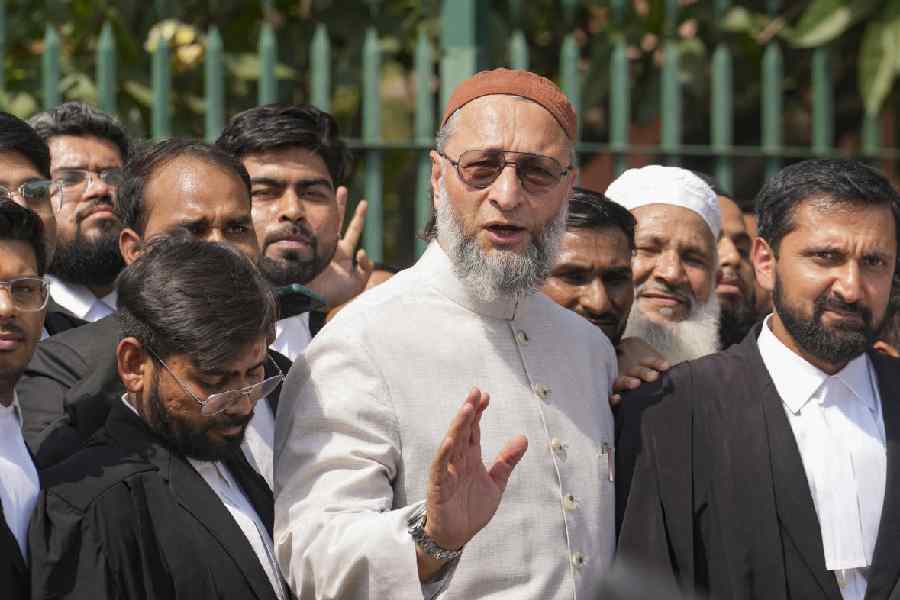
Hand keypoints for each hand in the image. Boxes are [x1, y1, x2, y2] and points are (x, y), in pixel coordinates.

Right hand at [306, 189, 373, 307]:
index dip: (358, 217)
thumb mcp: (357, 284)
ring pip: (325, 222)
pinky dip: (313, 222)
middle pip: (338, 221)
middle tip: (341, 188)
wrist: (312, 299)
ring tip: (331, 190)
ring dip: (328, 207)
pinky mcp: (307, 246)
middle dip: (341, 205)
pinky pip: (311, 230)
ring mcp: (318, 245)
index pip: (353, 231)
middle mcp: (331, 247)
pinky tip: (315, 213)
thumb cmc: (334, 295)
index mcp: (343, 254)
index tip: (364, 202)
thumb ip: (365, 268)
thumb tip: (362, 251)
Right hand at [417, 388, 527, 579]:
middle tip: (475, 392)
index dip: (478, 412)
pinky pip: (440, 466)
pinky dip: (444, 452)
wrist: (457, 535)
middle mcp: (457, 460)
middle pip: (463, 431)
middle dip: (468, 411)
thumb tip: (523, 438)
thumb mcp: (496, 482)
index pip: (474, 429)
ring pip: (452, 443)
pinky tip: (451, 440)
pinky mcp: (439, 485)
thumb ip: (507, 460)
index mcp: (470, 457)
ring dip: (458, 426)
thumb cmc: (472, 508)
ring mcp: (447, 471)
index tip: (485, 395)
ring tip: (466, 409)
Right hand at [610, 337, 668, 406]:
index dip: (656, 363)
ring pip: (621, 381)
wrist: (617, 373)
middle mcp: (628, 374)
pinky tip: (617, 398)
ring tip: (635, 383)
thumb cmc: (643, 374)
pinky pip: (610, 397)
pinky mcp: (612, 395)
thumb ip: (660, 369)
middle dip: (644, 373)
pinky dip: (613, 398)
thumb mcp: (651, 367)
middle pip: (635, 371)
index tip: (666, 366)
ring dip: (628, 382)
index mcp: (639, 365)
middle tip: (653, 376)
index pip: (648, 362)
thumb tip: (670, 372)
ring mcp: (618, 383)